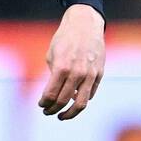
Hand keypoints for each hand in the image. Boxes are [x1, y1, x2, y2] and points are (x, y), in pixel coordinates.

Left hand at [38, 4, 104, 120]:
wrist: (85, 24)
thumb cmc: (65, 39)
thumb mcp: (52, 55)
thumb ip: (53, 76)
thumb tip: (54, 95)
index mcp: (62, 67)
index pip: (50, 95)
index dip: (44, 103)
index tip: (41, 105)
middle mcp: (77, 73)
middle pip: (63, 101)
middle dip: (53, 109)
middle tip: (47, 112)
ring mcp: (90, 74)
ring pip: (81, 104)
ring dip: (69, 114)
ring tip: (61, 116)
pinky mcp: (99, 74)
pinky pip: (90, 94)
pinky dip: (81, 100)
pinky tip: (73, 100)